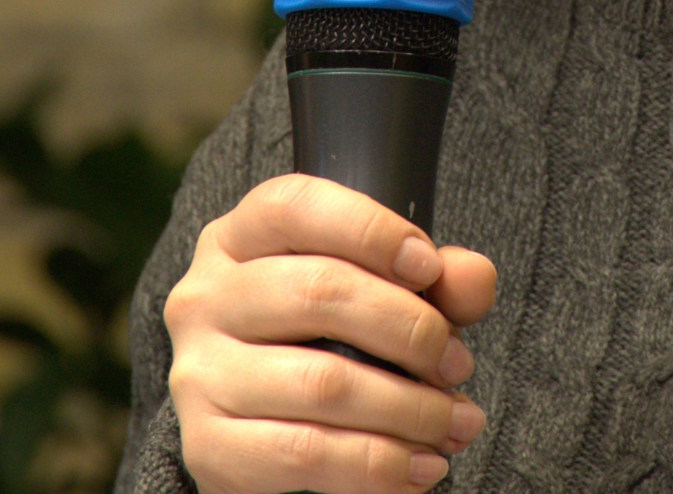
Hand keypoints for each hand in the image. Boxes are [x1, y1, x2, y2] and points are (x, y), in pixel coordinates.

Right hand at [164, 173, 499, 492]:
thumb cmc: (320, 341)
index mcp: (238, 239)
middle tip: (457, 363)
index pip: (295, 207)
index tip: (431, 269)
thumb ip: (433, 279)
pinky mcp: (208, 447)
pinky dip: (378, 465)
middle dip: (410, 331)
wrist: (257, 430)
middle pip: (318, 292)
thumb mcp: (373, 292)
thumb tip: (473, 277)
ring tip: (455, 421)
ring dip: (409, 409)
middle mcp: (205, 298)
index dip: (371, 231)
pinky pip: (306, 454)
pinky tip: (420, 466)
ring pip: (322, 383)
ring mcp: (199, 374)